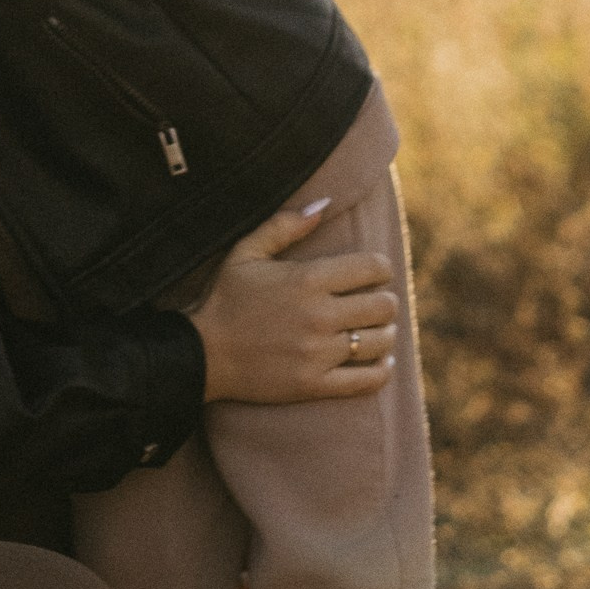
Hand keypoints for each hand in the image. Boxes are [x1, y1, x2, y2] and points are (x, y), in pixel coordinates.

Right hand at [189, 198, 399, 404]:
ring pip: (380, 341)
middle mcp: (318, 315)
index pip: (372, 267)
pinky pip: (368, 380)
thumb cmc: (226, 297)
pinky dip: (382, 369)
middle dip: (385, 300)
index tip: (375, 271)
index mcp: (306, 279)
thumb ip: (285, 225)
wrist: (204, 353)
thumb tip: (324, 204)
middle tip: (376, 301)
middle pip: (383, 305)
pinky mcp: (316, 385)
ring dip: (385, 333)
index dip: (381, 267)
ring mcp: (318, 353)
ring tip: (377, 329)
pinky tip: (380, 360)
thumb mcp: (247, 252)